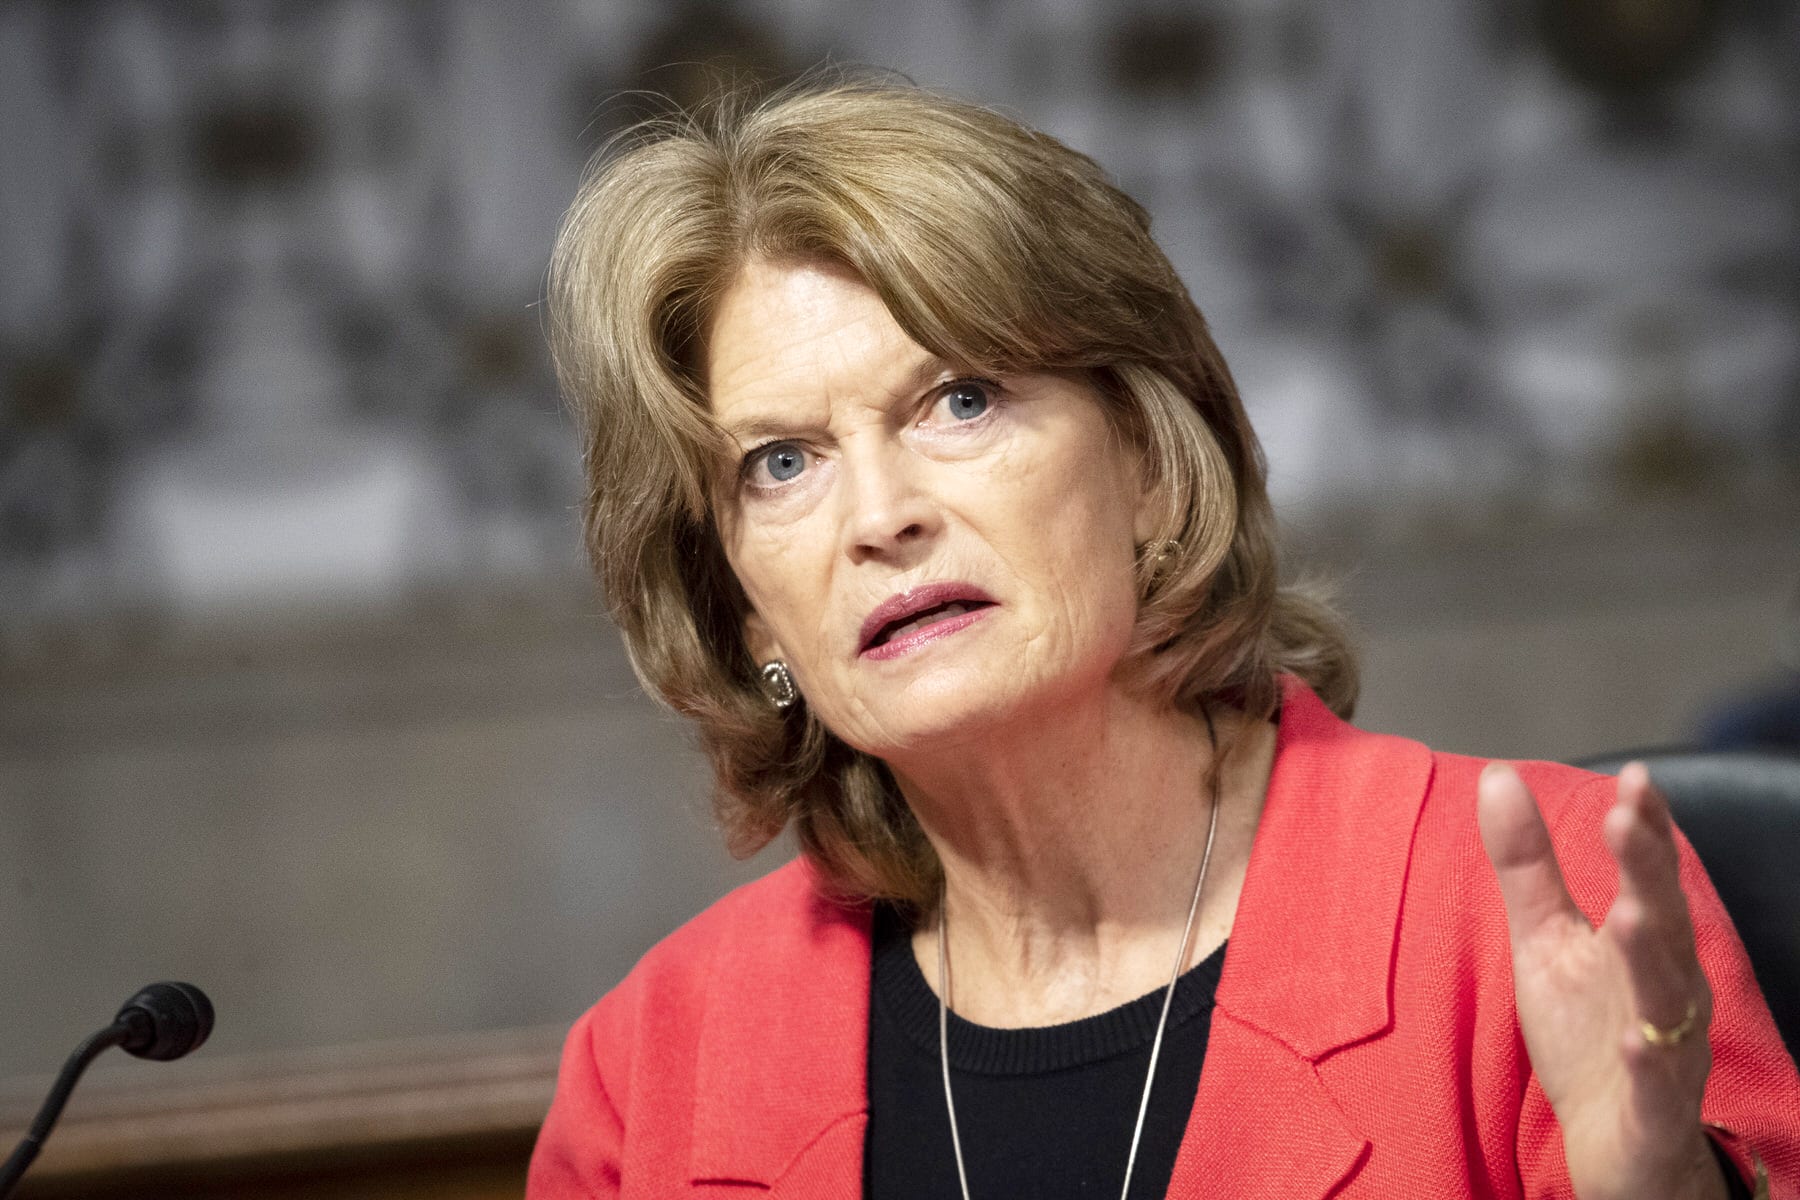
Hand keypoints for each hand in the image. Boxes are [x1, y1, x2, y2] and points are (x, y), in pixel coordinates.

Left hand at [1477, 762, 1726, 1199]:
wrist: (1618, 1146)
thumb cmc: (1588, 1031)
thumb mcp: (1546, 939)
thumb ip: (1529, 863)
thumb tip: (1498, 775)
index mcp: (1643, 943)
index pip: (1649, 875)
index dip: (1645, 828)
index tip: (1635, 776)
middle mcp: (1665, 989)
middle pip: (1663, 923)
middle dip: (1649, 872)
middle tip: (1630, 819)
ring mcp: (1667, 1050)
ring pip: (1666, 1001)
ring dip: (1651, 958)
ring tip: (1633, 916)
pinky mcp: (1654, 1110)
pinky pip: (1656, 1086)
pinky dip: (1648, 1063)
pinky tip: (1633, 1042)